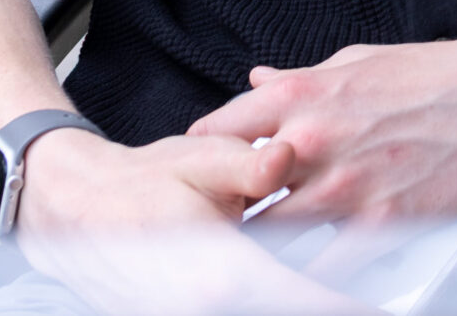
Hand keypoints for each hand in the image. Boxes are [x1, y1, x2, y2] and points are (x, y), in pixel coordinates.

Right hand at [12, 128, 363, 315]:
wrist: (76, 212)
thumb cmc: (142, 184)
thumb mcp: (201, 160)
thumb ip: (251, 164)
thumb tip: (285, 156)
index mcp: (221, 272)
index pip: (300, 298)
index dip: (345, 303)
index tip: (379, 305)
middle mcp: (202, 308)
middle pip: (284, 309)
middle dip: (322, 298)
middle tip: (368, 296)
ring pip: (258, 311)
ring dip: (291, 297)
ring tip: (334, 291)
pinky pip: (227, 314)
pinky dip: (259, 296)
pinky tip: (275, 284)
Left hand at [189, 31, 456, 268]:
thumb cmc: (429, 74)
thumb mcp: (355, 61)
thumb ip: (298, 80)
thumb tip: (253, 82)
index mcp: (300, 96)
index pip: (215, 133)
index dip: (205, 160)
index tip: (206, 179)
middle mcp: (312, 142)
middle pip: (235, 196)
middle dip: (227, 213)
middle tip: (223, 229)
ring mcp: (344, 187)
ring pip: (272, 237)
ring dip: (263, 248)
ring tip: (256, 260)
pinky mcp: (379, 224)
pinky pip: (325, 267)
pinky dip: (312, 277)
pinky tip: (307, 278)